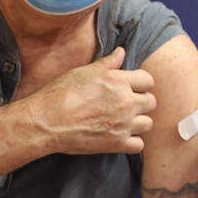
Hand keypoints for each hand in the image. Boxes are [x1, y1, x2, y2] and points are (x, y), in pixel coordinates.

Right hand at [20, 47, 156, 154]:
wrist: (47, 121)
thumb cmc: (61, 93)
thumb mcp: (84, 72)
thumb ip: (107, 63)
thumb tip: (121, 52)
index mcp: (119, 81)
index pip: (148, 80)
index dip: (141, 83)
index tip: (132, 87)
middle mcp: (125, 102)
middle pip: (151, 102)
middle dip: (141, 101)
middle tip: (127, 104)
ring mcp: (123, 124)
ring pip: (147, 123)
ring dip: (138, 121)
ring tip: (124, 120)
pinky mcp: (116, 143)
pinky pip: (139, 145)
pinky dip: (133, 142)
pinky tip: (121, 136)